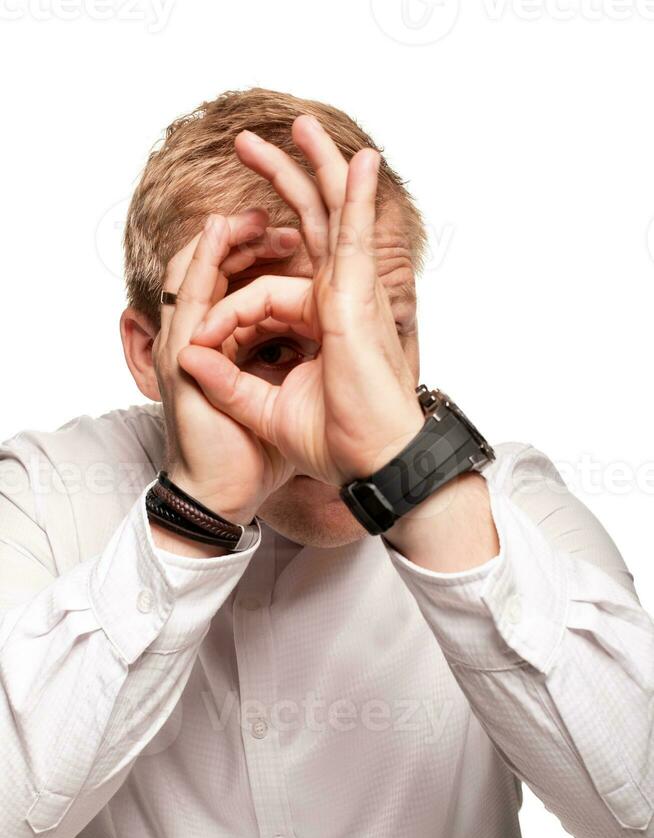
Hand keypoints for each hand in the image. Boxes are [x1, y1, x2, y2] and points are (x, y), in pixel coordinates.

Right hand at [151, 208, 301, 521]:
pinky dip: (206, 258)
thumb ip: (290, 368)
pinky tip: (223, 229)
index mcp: (232, 349)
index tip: (296, 246)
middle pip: (219, 270)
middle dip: (244, 238)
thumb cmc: (253, 455)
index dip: (267, 264)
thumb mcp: (284, 401)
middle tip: (270, 215)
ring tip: (248, 208)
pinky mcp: (180, 355)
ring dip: (223, 236)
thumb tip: (321, 349)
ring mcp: (188, 344)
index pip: (245, 290)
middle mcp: (206, 341)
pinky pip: (189, 293)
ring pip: (197, 269)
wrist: (224, 493)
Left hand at [176, 115, 424, 487]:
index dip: (224, 315)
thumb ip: (228, 380)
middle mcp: (334, 302)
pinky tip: (361, 159)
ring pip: (331, 217)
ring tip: (301, 122)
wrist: (369, 464)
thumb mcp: (262, 407)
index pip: (259, 294)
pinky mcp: (358, 297)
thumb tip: (191, 353)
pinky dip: (359, 196)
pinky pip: (354, 235)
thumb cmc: (332, 443)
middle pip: (305, 229)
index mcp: (314, 326)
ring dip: (317, 167)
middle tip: (248, 144)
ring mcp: (349, 295)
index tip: (199, 349)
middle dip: (279, 183)